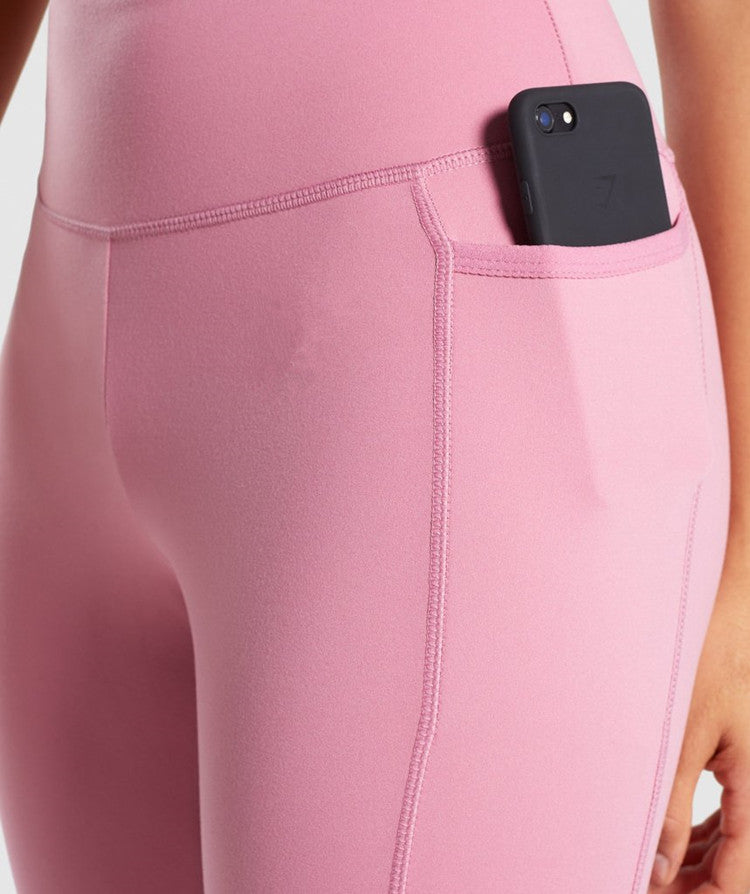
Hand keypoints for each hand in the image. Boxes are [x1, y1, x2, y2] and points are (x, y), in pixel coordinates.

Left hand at [649, 545, 749, 892]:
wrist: (722, 612)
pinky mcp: (732, 757)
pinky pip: (723, 813)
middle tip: (639, 880)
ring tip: (642, 867)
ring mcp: (748, 773)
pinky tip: (661, 836)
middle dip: (688, 883)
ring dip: (689, 861)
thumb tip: (655, 868)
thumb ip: (667, 803)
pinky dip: (693, 832)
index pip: (736, 876)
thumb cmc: (704, 662)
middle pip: (731, 863)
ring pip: (726, 841)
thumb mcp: (679, 735)